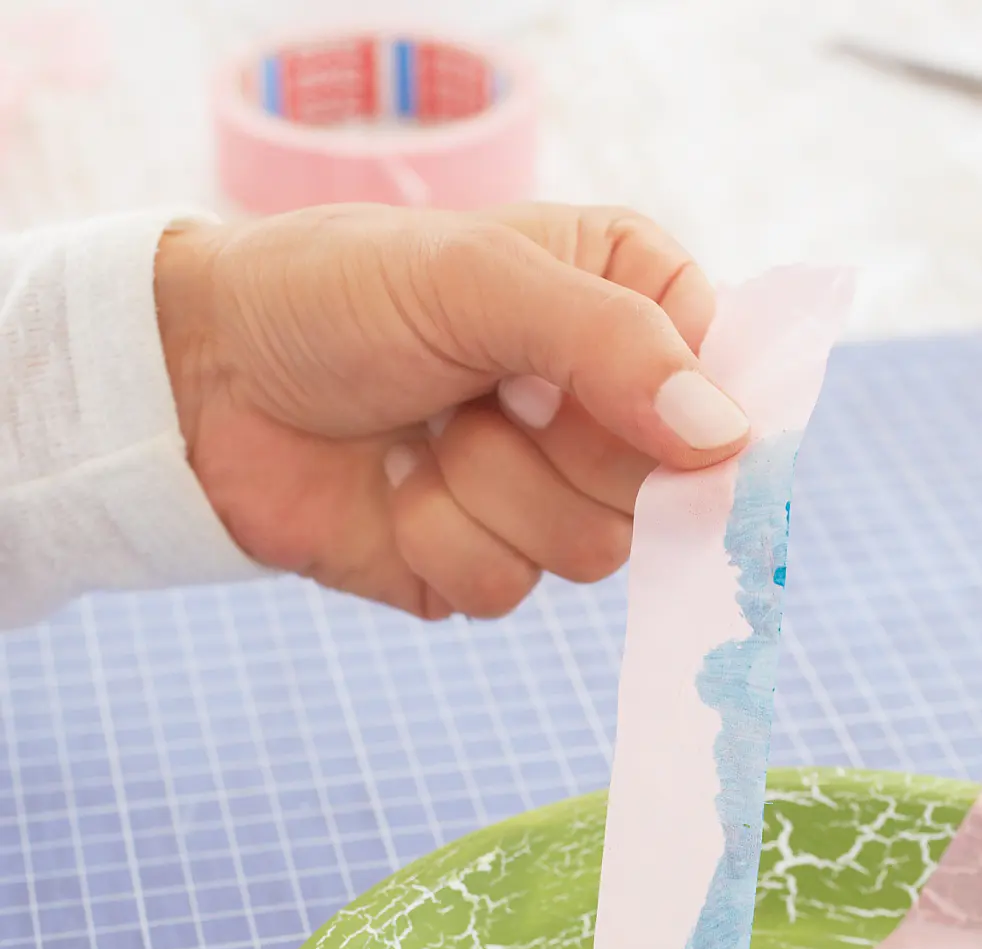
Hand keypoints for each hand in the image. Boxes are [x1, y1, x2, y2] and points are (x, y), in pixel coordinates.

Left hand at [155, 203, 749, 620]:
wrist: (207, 381)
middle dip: (559, 446)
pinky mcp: (490, 565)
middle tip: (485, 392)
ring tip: (427, 431)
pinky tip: (397, 488)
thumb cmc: (338, 294)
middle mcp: (606, 405)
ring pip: (593, 552)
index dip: (683, 403)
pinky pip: (510, 590)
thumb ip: (612, 346)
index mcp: (629, 304)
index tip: (598, 388)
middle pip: (671, 486)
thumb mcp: (480, 281)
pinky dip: (438, 542)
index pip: (730, 376)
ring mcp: (551, 494)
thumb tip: (728, 440)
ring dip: (487, 492)